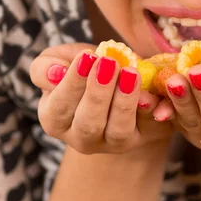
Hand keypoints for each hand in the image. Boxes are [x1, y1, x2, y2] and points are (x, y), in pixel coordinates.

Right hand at [30, 43, 173, 154]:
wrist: (120, 77)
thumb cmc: (84, 68)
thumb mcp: (60, 61)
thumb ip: (45, 67)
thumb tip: (54, 73)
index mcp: (56, 119)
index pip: (59, 107)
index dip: (72, 83)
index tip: (86, 57)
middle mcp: (83, 138)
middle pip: (88, 125)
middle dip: (98, 93)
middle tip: (109, 63)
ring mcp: (114, 142)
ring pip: (118, 132)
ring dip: (124, 102)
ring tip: (131, 73)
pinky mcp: (144, 137)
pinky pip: (152, 129)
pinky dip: (155, 112)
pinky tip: (154, 94)